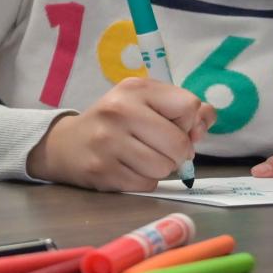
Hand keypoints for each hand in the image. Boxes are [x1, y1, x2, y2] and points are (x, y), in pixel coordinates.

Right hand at [26, 77, 213, 192]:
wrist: (66, 145)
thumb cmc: (116, 122)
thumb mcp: (146, 103)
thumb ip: (183, 108)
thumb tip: (206, 120)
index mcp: (135, 89)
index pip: (189, 107)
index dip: (188, 122)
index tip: (173, 126)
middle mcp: (119, 111)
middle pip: (179, 143)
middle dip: (178, 152)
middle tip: (161, 149)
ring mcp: (107, 142)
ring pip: (164, 167)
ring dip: (161, 168)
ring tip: (142, 158)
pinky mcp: (102, 170)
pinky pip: (146, 184)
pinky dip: (144, 181)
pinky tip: (128, 169)